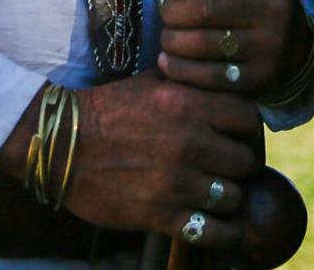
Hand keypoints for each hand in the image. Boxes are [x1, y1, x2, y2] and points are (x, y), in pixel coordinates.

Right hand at [0, 73, 259, 250]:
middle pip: (245, 161)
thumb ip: (191, 83)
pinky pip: (210, 231)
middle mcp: (189, 142)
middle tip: (232, 167)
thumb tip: (224, 84)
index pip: (248, 118)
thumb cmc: (109, 108)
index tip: (243, 135)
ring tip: (219, 192)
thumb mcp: (153, 80)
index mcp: (189, 104)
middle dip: (241, 164)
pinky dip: (223, 232)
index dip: (250, 129)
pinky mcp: (160, 215)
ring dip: (228, 196)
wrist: (64, 146)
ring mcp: (176, 182)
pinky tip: (223, 227)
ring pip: (232, 197)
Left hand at [149, 0, 313, 98]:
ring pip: (201, 42)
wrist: (289, 47)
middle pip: (207, 6)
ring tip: (168, 36)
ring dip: (172, 40)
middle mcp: (278, 6)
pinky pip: (206, 75)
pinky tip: (170, 61)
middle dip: (174, 10)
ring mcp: (271, 45)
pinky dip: (179, 68)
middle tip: (168, 13)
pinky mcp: (259, 78)